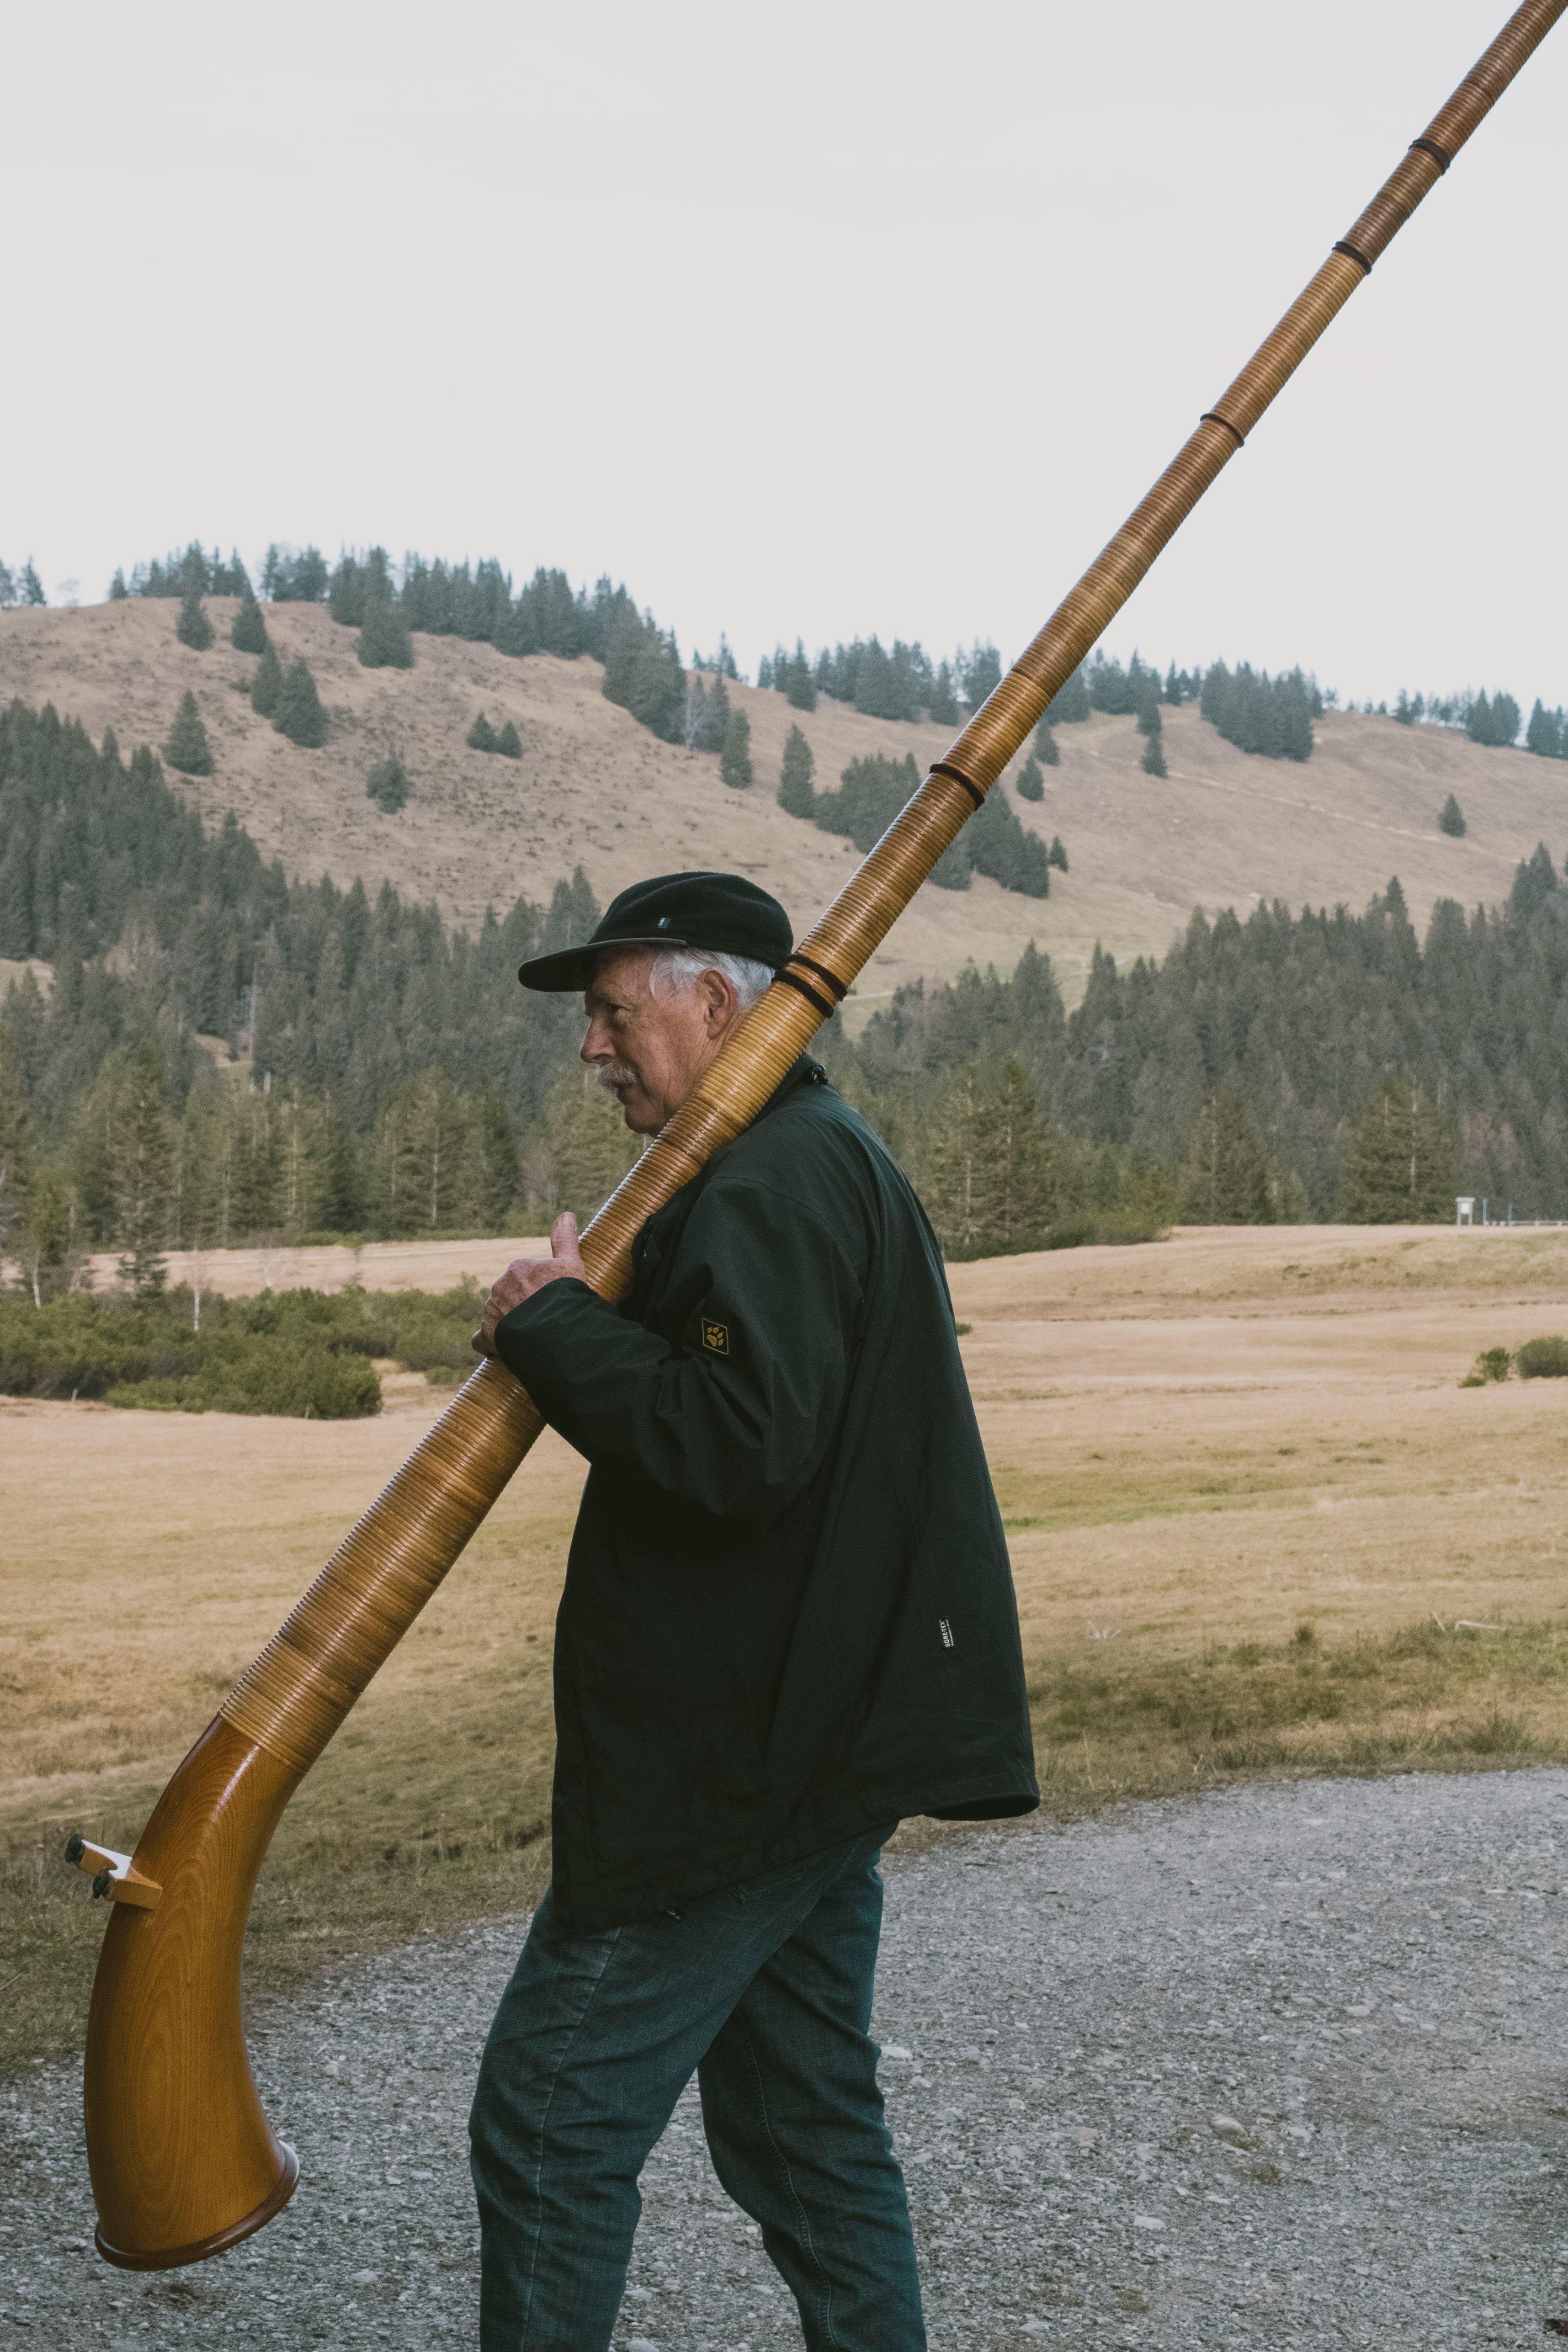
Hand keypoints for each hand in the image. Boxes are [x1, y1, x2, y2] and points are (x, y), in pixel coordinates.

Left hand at [472, 1213, 585, 1357]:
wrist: (555, 1330)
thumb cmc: (566, 1296)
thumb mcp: (571, 1264)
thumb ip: (565, 1239)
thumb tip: (566, 1214)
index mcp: (517, 1269)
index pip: (525, 1279)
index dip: (538, 1292)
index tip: (550, 1303)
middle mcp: (499, 1287)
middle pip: (509, 1298)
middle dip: (521, 1308)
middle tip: (542, 1321)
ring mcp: (491, 1311)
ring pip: (497, 1316)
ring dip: (508, 1325)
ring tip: (529, 1337)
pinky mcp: (487, 1335)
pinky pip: (482, 1340)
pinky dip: (489, 1344)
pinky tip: (502, 1350)